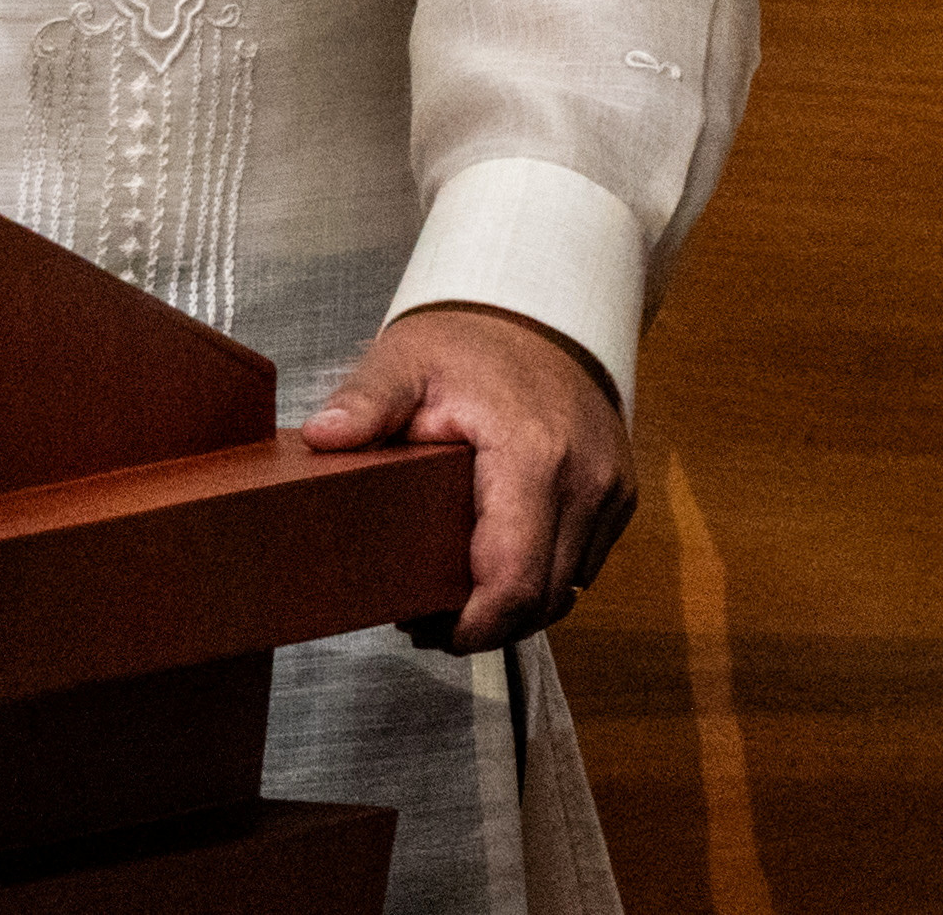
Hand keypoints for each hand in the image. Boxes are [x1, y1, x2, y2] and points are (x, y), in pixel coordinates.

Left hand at [297, 303, 634, 652]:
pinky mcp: (617, 497)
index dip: (474, 624)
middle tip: (427, 620)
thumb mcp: (404, 361)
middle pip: (542, 598)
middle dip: (486, 625)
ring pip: (567, 589)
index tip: (431, 632)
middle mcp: (585, 481)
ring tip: (454, 599)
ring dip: (514, 607)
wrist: (538, 311)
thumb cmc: (470, 340)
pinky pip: (581, 563)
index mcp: (534, 455)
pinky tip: (492, 570)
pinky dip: (540, 579)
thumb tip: (325, 437)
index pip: (514, 578)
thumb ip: (366, 402)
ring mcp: (609, 492)